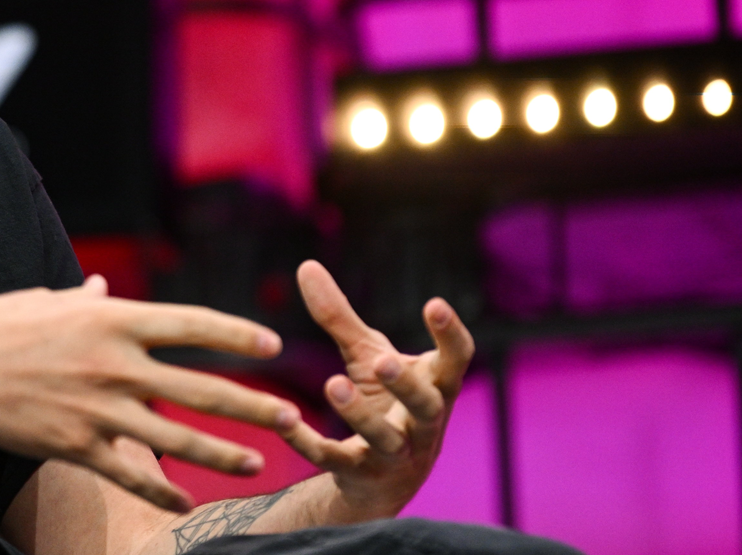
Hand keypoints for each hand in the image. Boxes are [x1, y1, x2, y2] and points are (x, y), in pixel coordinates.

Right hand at [0, 276, 301, 511]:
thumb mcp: (46, 300)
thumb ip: (84, 298)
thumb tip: (103, 283)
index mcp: (109, 317)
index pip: (190, 324)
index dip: (235, 335)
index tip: (271, 345)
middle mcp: (113, 362)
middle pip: (199, 388)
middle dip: (250, 405)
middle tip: (290, 417)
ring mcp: (98, 408)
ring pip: (177, 438)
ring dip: (223, 453)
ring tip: (258, 462)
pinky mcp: (77, 446)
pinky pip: (131, 473)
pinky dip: (163, 491)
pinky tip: (187, 503)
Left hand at [276, 261, 473, 519]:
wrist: (381, 476)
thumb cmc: (385, 401)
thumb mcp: (366, 356)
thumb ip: (339, 317)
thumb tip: (305, 264)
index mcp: (436, 386)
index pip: (456, 361)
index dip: (450, 335)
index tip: (434, 304)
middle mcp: (423, 423)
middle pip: (426, 406)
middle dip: (406, 385)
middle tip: (381, 362)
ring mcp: (396, 454)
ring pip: (385, 439)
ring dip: (360, 415)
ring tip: (334, 384)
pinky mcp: (361, 474)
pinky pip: (335, 460)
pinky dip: (309, 443)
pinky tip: (285, 421)